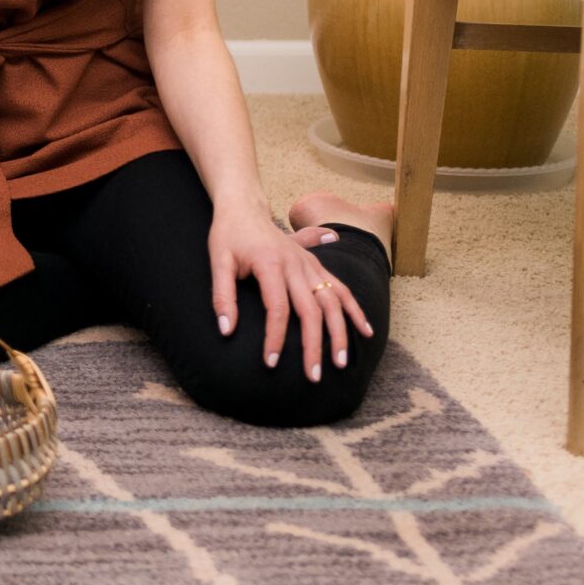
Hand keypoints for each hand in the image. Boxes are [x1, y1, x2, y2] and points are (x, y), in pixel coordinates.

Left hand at [208, 203, 372, 381]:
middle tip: (313, 377)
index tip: (270, 363)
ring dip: (340, 333)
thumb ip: (222, 295)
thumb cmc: (228, 236)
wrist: (244, 208)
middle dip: (314, 346)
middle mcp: (296, 264)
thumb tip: (226, 330)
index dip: (275, 338)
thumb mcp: (217, 261)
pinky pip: (341, 288)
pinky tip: (366, 331)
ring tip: (341, 362)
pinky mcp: (317, 265)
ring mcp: (310, 264)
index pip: (278, 308)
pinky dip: (355, 310)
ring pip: (333, 302)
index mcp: (271, 263)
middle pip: (311, 310)